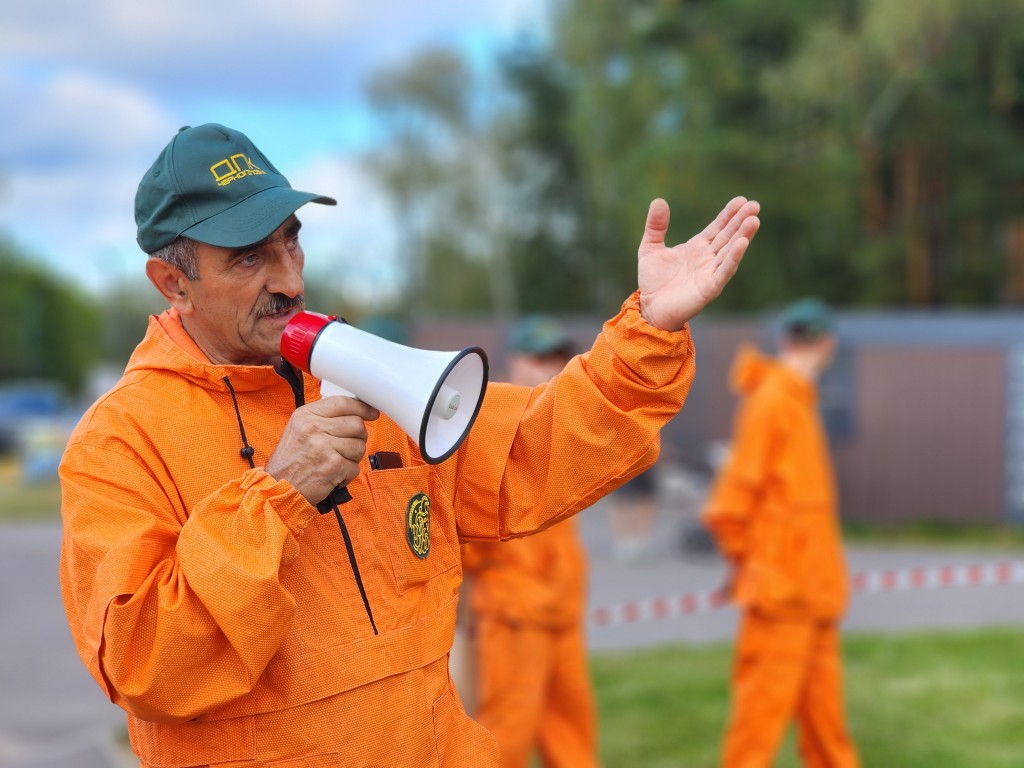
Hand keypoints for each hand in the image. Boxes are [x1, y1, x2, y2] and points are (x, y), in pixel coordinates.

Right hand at [266, 396, 379, 504]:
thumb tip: (355, 410)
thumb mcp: (298, 429)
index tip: (371, 412)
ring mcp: (324, 446)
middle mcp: (314, 428)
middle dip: (358, 436)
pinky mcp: (333, 465)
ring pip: (359, 446)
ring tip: (337, 462)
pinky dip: (348, 474)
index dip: (362, 407)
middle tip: (347, 446)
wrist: (280, 488)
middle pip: (356, 424)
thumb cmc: (291, 461)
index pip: (343, 403)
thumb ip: (323, 418)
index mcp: (306, 415)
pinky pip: (355, 467)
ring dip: (353, 457)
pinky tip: (334, 475)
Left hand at [637, 197, 760, 330]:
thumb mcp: (650, 248)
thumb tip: (659, 201)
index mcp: (697, 247)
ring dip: (742, 236)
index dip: (729, 214)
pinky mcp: (709, 288)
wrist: (649, 308)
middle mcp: (708, 258)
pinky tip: (742, 244)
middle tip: (755, 205)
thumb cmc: (653, 281)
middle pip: (728, 236)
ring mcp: (710, 273)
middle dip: (741, 221)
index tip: (741, 200)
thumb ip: (656, 226)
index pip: (717, 227)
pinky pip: (724, 271)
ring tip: (754, 220)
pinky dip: (733, 258)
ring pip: (730, 252)